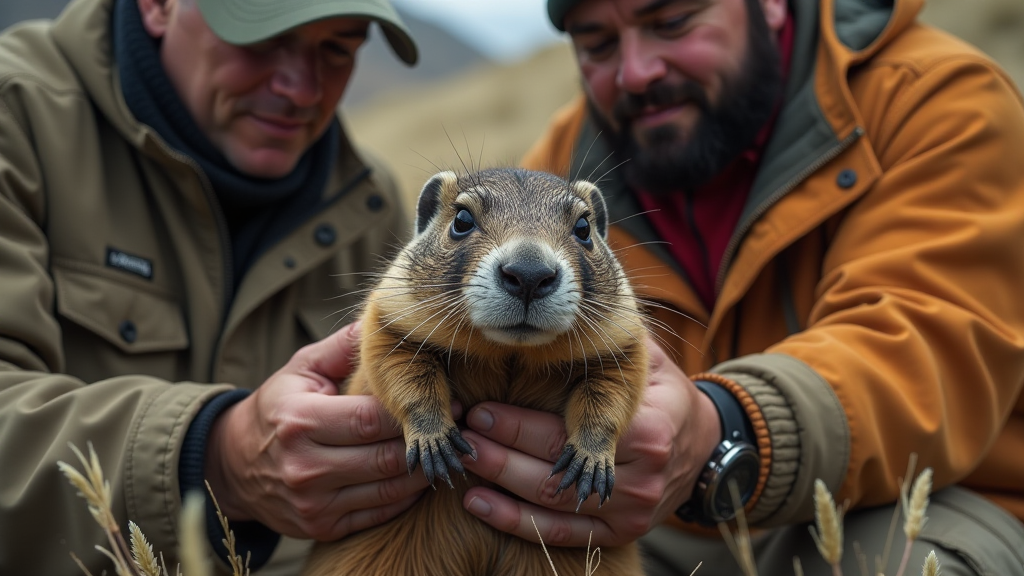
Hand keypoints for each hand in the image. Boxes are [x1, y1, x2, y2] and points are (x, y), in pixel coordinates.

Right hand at [204, 322, 436, 540]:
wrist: (234, 466)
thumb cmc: (278, 407)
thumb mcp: (301, 369)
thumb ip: (342, 346)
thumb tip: (382, 318)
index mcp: (300, 421)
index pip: (371, 419)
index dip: (414, 412)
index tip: (445, 401)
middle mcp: (304, 467)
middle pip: (387, 457)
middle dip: (427, 442)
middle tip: (456, 427)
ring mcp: (313, 504)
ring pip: (390, 488)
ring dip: (425, 470)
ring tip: (446, 449)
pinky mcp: (322, 528)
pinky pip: (380, 512)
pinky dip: (406, 494)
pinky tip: (420, 473)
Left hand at [458, 337, 720, 547]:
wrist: (704, 444)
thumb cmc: (662, 390)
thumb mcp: (646, 358)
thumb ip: (607, 341)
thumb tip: (556, 308)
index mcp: (647, 432)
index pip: (566, 434)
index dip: (516, 425)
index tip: (477, 409)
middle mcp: (641, 479)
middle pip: (553, 474)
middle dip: (500, 455)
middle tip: (463, 436)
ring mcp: (631, 513)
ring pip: (552, 507)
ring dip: (501, 489)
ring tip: (464, 466)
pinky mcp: (619, 534)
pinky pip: (562, 535)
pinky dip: (517, 522)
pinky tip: (480, 504)